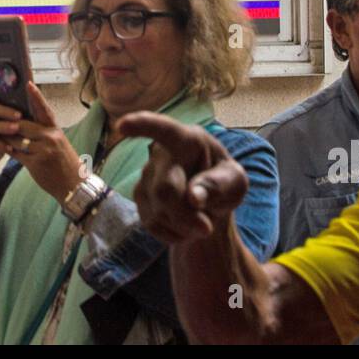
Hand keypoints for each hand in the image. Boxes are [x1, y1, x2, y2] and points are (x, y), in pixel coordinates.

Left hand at [6, 82, 83, 201]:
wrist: (74, 185)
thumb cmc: (65, 162)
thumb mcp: (58, 143)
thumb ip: (43, 132)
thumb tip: (23, 123)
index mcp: (55, 129)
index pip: (44, 109)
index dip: (36, 96)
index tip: (28, 83)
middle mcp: (50, 137)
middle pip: (22, 124)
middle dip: (7, 122)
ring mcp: (43, 150)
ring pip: (16, 139)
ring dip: (4, 137)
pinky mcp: (36, 163)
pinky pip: (16, 154)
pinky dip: (8, 150)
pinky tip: (2, 148)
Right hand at [118, 113, 247, 243]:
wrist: (209, 204)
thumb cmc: (224, 183)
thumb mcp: (235, 182)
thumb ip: (219, 186)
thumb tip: (193, 197)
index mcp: (187, 139)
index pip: (163, 130)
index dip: (142, 126)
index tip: (122, 126)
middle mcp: (161, 153)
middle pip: (165, 191)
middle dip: (186, 217)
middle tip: (207, 228)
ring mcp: (146, 175)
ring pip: (158, 212)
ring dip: (183, 226)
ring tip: (198, 218)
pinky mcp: (139, 196)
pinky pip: (152, 224)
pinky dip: (172, 233)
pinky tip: (183, 225)